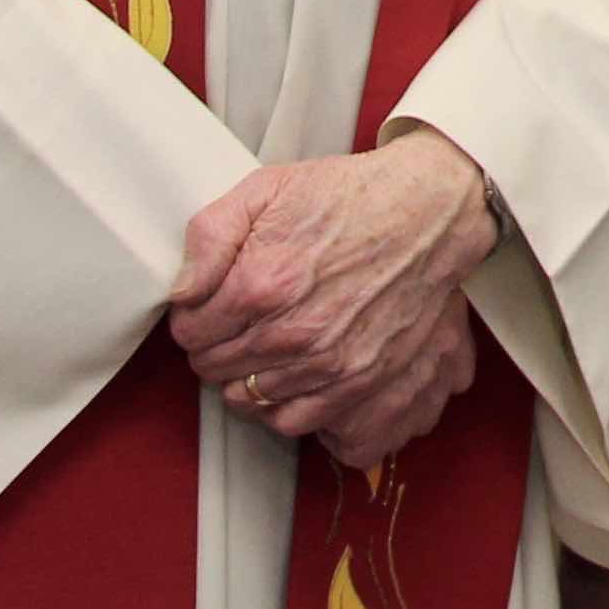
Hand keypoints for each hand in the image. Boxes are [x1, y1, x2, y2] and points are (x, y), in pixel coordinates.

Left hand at [168, 130, 498, 452]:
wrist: (427, 213)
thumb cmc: (349, 197)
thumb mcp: (267, 188)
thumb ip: (209, 236)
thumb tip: (181, 292)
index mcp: (260, 283)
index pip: (189, 331)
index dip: (193, 316)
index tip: (210, 306)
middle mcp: (289, 331)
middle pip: (212, 367)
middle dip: (214, 345)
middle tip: (235, 323)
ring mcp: (324, 362)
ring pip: (245, 398)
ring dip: (242, 376)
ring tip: (258, 348)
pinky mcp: (356, 380)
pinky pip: (290, 420)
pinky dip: (277, 405)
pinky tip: (282, 376)